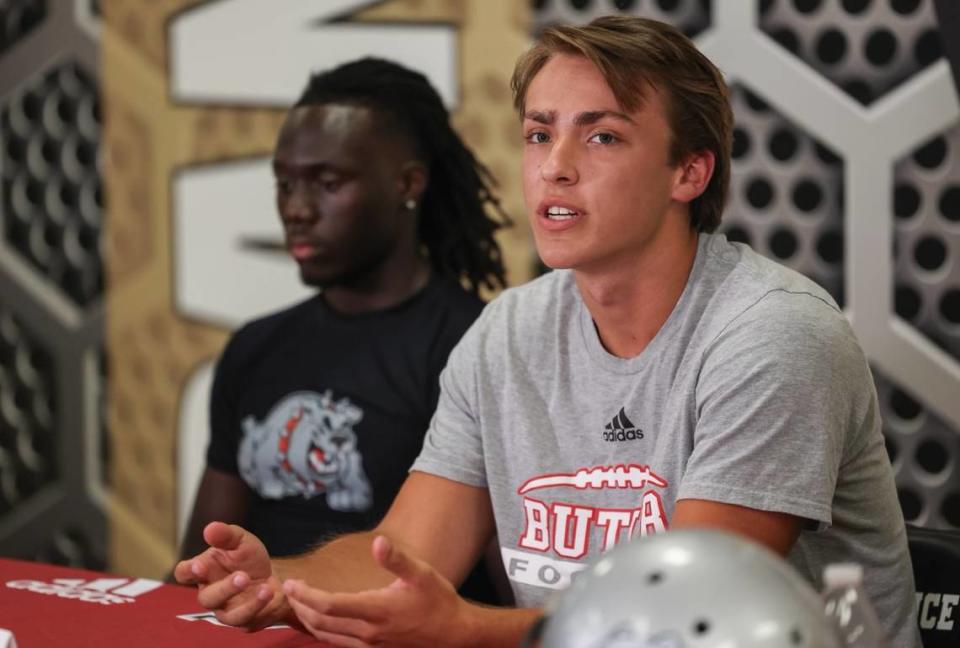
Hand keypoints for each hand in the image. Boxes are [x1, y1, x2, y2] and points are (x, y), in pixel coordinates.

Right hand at [173, 521, 288, 629]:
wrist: (274, 576)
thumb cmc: (248, 558)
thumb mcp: (241, 540)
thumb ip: (226, 535)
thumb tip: (210, 528)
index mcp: (204, 570)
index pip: (184, 573)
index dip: (188, 571)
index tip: (198, 567)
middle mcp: (211, 592)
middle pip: (207, 597)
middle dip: (225, 588)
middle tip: (242, 576)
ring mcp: (226, 609)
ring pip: (228, 615)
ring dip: (245, 602)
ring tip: (262, 587)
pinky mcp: (243, 620)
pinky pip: (246, 619)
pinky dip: (258, 605)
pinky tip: (268, 591)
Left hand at [283, 535, 474, 646]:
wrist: (454, 635)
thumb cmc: (439, 601)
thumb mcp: (422, 574)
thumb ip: (397, 559)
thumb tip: (378, 542)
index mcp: (377, 610)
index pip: (329, 605)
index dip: (305, 594)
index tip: (291, 582)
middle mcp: (369, 633)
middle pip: (320, 622)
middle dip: (300, 605)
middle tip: (288, 589)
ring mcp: (370, 646)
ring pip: (326, 636)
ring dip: (307, 620)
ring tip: (297, 602)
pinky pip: (338, 644)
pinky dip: (322, 632)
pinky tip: (320, 621)